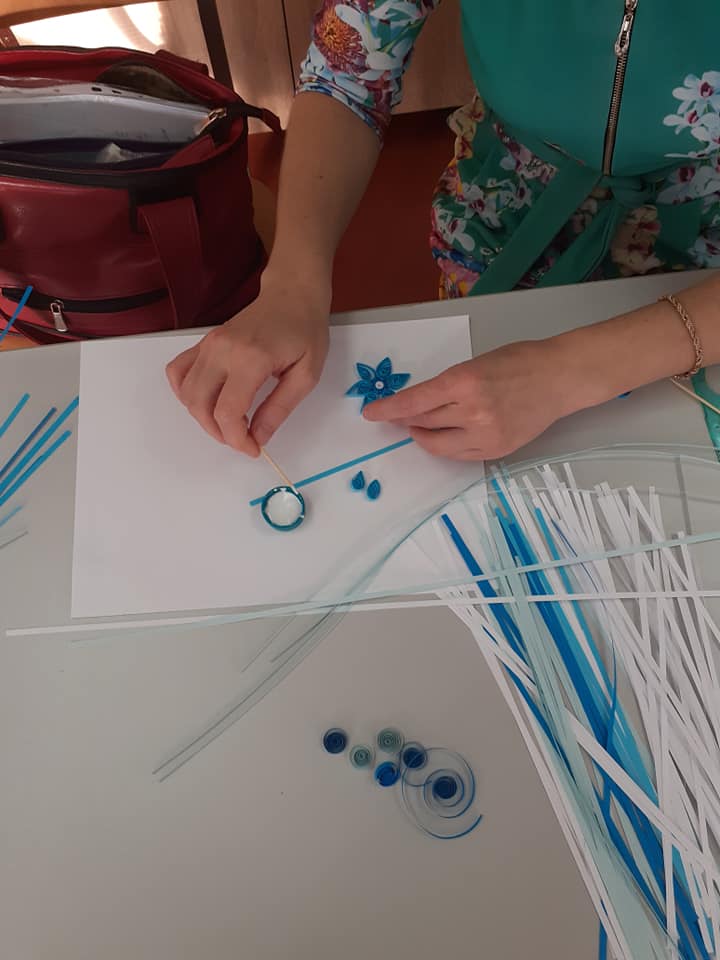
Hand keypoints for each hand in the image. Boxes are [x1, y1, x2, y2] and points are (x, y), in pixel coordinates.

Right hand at [166, 270, 329, 455]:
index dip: (237, 439)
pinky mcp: (203, 342)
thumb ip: (280, 408)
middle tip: (242, 440)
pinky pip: (178, 372)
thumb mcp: (306, 375)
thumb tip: (259, 437)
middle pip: (200, 406)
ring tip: (228, 424)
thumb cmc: (304, 330)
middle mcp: (222, 350)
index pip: (228, 412)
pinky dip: (185, 393)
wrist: (292, 294)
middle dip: (219, 433)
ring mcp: (208, 344)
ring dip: (202, 417)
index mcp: (251, 358)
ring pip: (186, 393)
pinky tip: (207, 402)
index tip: (253, 449)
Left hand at [362, 340, 573, 460]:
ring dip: (424, 436)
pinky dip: (447, 446)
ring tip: (422, 427)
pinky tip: (446, 436)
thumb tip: (416, 406)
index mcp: (464, 381)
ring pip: (438, 444)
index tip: (372, 413)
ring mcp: (486, 434)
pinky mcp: (496, 450)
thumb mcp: (474, 365)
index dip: (389, 410)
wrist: (558, 378)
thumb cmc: (518, 362)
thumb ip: (446, 386)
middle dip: (406, 421)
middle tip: (398, 417)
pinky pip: (459, 455)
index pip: (414, 402)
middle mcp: (473, 411)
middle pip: (423, 423)